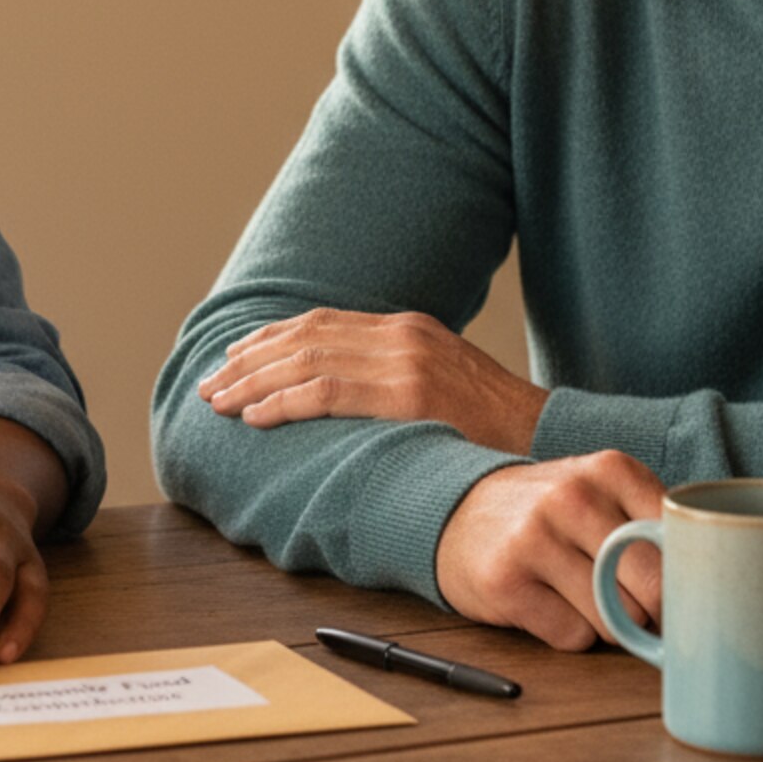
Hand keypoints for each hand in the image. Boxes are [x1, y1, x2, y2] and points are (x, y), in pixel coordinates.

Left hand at [196, 308, 548, 452]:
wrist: (551, 438)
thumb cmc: (494, 428)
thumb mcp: (444, 385)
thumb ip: (396, 378)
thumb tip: (344, 394)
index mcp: (407, 328)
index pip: (321, 324)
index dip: (270, 340)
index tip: (234, 360)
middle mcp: (402, 334)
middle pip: (305, 337)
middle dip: (250, 360)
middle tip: (211, 383)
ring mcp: (407, 361)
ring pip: (308, 362)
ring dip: (255, 383)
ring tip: (219, 402)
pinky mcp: (410, 394)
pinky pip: (330, 393)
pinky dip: (285, 402)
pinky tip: (256, 417)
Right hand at [434, 452, 665, 651]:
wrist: (457, 512)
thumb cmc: (549, 515)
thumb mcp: (601, 495)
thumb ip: (651, 526)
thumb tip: (707, 591)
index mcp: (610, 470)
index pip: (681, 546)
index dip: (684, 580)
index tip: (674, 589)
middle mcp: (572, 497)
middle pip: (654, 590)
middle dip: (649, 611)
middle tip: (628, 601)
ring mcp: (535, 538)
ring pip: (615, 620)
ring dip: (607, 624)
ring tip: (578, 594)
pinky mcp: (506, 581)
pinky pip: (572, 637)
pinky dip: (568, 633)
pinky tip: (546, 602)